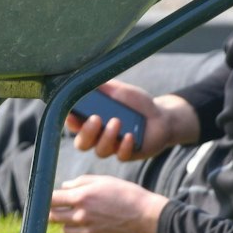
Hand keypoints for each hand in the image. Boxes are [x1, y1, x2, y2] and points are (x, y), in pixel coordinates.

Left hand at [48, 175, 164, 232]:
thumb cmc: (128, 195)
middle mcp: (81, 217)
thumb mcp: (105, 181)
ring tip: (88, 217)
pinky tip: (102, 227)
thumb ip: (81, 182)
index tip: (45, 198)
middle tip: (62, 209)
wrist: (149, 218)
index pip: (50, 200)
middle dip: (54, 212)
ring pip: (66, 230)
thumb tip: (63, 187)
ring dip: (70, 224)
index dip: (45, 199)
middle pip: (53, 217)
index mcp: (81, 198)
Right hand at [64, 81, 197, 161]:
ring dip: (107, 137)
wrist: (161, 115)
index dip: (70, 121)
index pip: (74, 125)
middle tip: (96, 118)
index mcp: (91, 121)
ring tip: (117, 122)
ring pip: (100, 151)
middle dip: (86, 133)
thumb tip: (84, 77)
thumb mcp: (118, 90)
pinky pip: (121, 156)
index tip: (72, 113)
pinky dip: (124, 146)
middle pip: (82, 143)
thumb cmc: (136, 102)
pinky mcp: (127, 154)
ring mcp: (112, 147)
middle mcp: (98, 137)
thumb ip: (101, 86)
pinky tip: (130, 136)